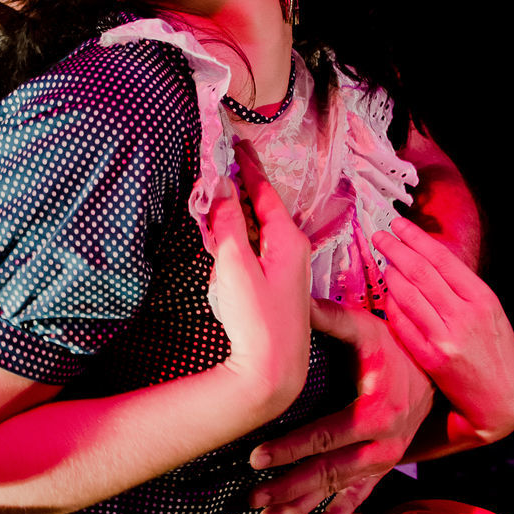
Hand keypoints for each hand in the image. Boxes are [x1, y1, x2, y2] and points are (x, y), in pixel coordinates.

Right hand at [210, 142, 311, 416]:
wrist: (272, 370)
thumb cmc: (256, 318)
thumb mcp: (234, 263)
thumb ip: (227, 221)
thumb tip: (221, 186)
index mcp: (288, 239)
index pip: (265, 192)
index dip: (249, 167)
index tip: (240, 143)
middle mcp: (294, 251)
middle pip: (263, 209)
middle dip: (242, 189)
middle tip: (224, 168)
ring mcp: (288, 270)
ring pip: (260, 230)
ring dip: (239, 215)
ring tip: (219, 200)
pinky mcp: (278, 288)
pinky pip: (258, 248)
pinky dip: (241, 237)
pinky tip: (227, 242)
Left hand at [248, 300, 433, 513]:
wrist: (439, 373)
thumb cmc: (396, 346)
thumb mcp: (368, 328)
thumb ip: (332, 318)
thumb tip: (294, 300)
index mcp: (378, 412)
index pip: (325, 437)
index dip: (289, 448)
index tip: (254, 457)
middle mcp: (385, 445)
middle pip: (329, 472)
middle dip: (287, 488)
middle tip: (251, 499)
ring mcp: (386, 462)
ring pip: (339, 492)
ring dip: (302, 509)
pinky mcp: (385, 470)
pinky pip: (358, 501)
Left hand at [373, 217, 513, 446]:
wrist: (502, 402)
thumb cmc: (497, 352)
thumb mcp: (491, 313)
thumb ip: (463, 288)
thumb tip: (427, 258)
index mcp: (482, 299)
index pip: (442, 259)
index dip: (416, 238)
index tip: (398, 224)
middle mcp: (463, 316)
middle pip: (420, 272)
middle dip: (395, 249)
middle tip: (379, 235)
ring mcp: (445, 338)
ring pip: (406, 295)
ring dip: (389, 274)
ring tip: (383, 261)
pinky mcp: (429, 359)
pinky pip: (401, 324)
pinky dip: (391, 305)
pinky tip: (387, 293)